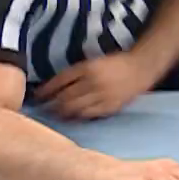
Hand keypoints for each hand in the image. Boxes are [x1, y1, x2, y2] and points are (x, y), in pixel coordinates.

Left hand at [38, 52, 160, 120]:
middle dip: (52, 104)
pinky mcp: (110, 107)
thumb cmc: (115, 63)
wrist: (141, 68)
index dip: (46, 90)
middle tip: (45, 108)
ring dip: (63, 113)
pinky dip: (78, 117)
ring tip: (57, 115)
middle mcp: (93, 82)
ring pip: (75, 109)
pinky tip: (73, 117)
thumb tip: (53, 87)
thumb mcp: (93, 62)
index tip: (37, 96)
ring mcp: (102, 96)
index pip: (60, 80)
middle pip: (65, 97)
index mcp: (88, 68)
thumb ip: (75, 73)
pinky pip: (88, 115)